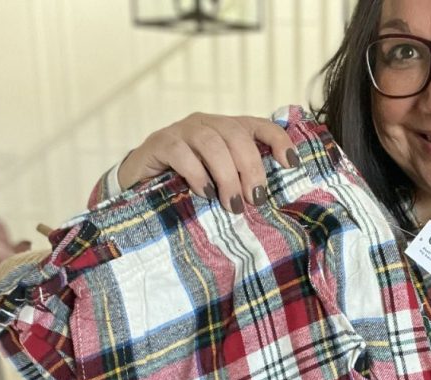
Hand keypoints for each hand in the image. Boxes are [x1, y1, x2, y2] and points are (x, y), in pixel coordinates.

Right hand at [118, 113, 298, 211]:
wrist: (139, 183)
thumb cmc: (186, 184)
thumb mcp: (218, 181)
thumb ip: (239, 181)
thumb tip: (268, 202)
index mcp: (228, 129)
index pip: (260, 125)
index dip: (279, 140)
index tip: (291, 164)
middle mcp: (207, 123)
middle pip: (237, 136)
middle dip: (251, 169)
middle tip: (255, 199)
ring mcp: (182, 130)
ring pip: (212, 144)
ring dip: (227, 176)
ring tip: (232, 204)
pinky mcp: (160, 142)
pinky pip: (182, 153)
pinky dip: (198, 174)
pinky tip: (205, 193)